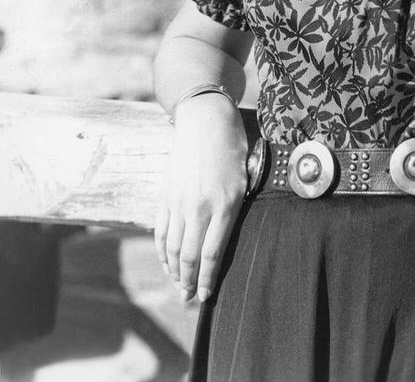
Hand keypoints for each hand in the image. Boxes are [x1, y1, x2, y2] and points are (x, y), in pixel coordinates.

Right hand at [153, 94, 247, 302]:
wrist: (204, 121)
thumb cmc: (233, 147)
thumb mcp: (246, 176)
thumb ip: (236, 208)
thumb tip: (228, 237)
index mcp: (225, 204)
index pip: (213, 252)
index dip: (210, 278)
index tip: (208, 296)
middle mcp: (199, 207)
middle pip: (190, 256)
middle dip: (190, 282)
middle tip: (191, 300)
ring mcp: (179, 203)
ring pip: (173, 248)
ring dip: (176, 272)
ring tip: (181, 288)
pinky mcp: (165, 196)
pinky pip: (161, 232)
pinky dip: (163, 252)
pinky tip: (168, 264)